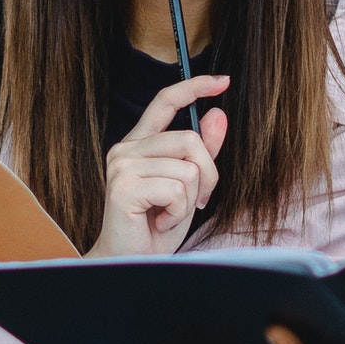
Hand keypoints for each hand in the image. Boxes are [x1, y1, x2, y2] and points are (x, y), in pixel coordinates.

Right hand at [88, 74, 229, 256]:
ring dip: (191, 199)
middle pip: (190, 139)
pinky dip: (179, 212)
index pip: (165, 101)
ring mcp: (122, 166)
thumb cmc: (157, 228)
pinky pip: (176, 189)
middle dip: (207, 175)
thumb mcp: (189, 187)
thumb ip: (202, 153)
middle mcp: (125, 149)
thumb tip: (218, 114)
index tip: (223, 80)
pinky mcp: (123, 187)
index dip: (194, 87)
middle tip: (196, 203)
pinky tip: (160, 222)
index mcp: (139, 144)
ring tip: (170, 215)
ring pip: (187, 167)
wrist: (131, 263)